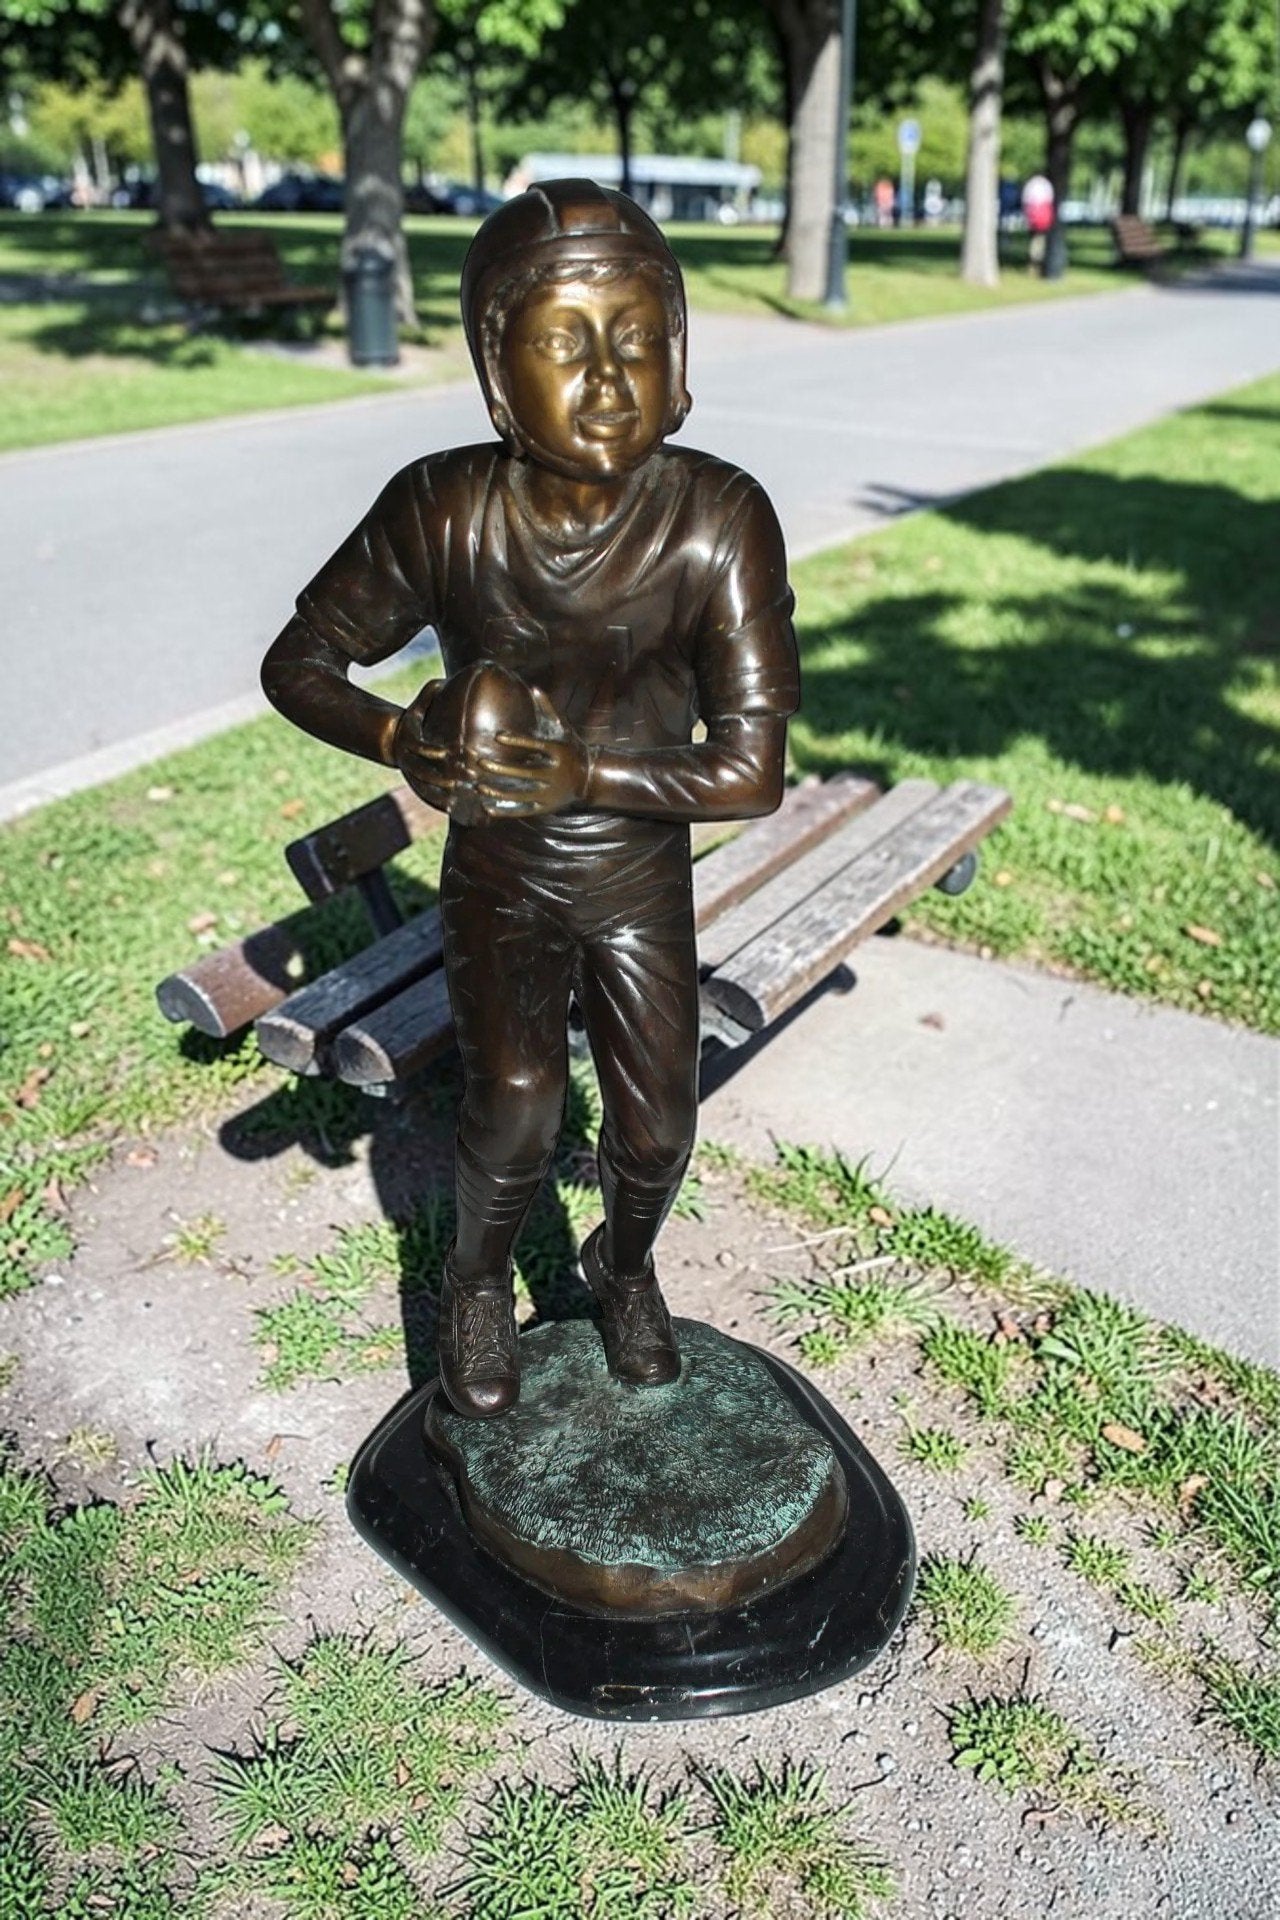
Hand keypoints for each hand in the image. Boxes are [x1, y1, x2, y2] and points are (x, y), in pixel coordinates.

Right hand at [391, 679, 458, 811]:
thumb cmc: (419, 715)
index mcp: (409, 736)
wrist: (396, 739)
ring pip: (427, 789)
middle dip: (448, 777)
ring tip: (469, 796)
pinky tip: (460, 806)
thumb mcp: (424, 699)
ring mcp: (411, 774)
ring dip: (447, 794)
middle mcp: (407, 758)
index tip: (457, 753)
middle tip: (472, 776)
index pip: (422, 746)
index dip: (437, 751)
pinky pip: (431, 799)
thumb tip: (455, 677)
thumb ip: (434, 690)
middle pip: (425, 772)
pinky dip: (445, 804)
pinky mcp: (417, 786)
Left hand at [474, 686, 590, 818]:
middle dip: (502, 769)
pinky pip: (524, 810)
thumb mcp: (564, 729)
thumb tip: (535, 688)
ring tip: (479, 786)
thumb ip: (548, 710)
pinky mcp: (546, 807)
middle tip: (480, 763)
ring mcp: (551, 793)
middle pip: (525, 773)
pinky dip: (506, 810)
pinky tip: (488, 808)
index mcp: (559, 752)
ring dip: (499, 791)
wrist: (591, 778)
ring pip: (522, 794)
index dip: (517, 741)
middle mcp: (556, 774)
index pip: (536, 746)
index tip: (497, 736)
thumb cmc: (572, 748)